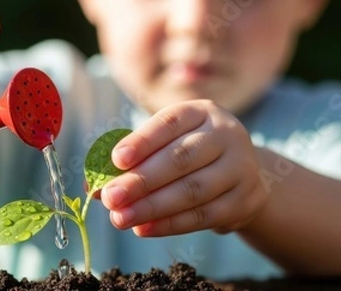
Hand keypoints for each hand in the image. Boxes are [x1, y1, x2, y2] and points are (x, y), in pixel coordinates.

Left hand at [101, 100, 267, 236]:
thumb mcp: (164, 145)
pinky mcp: (246, 199)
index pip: (169, 123)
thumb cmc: (190, 154)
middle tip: (110, 198)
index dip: (142, 141)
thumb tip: (94, 187)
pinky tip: (144, 229)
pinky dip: (171, 224)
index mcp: (201, 112)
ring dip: (152, 207)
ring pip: (193, 190)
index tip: (116, 160)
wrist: (241, 173)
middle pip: (181, 158)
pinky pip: (205, 215)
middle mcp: (226, 133)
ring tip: (120, 218)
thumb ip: (132, 162)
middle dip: (141, 181)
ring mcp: (241, 166)